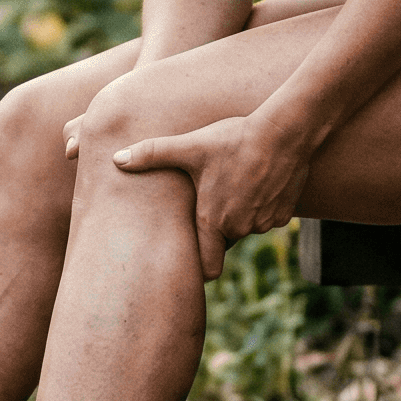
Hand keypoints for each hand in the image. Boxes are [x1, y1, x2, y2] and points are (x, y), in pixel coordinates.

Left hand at [111, 115, 308, 279]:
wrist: (283, 132)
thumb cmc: (233, 139)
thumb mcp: (190, 146)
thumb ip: (152, 154)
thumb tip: (116, 159)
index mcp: (213, 220)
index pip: (207, 268)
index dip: (200, 267)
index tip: (193, 260)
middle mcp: (240, 227)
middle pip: (225, 238)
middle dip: (219, 223)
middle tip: (214, 195)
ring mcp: (264, 223)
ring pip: (246, 225)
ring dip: (241, 212)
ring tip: (236, 181)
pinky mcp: (284, 214)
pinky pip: (267, 217)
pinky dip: (262, 205)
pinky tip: (258, 181)